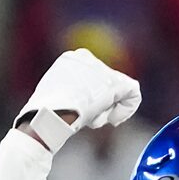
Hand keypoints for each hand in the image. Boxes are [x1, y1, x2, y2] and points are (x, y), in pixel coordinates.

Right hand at [16, 50, 141, 153]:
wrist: (50, 115)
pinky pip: (133, 92)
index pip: (90, 77)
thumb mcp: (52, 98)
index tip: (84, 113)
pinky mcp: (115, 83)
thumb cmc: (46, 115)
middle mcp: (86, 58)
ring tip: (95, 120)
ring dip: (108, 109)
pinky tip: (114, 120)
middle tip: (90, 119)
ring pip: (117, 89)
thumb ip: (66, 94)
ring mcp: (101, 70)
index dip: (90, 98)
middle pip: (104, 82)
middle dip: (100, 104)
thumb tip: (71, 103)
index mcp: (69, 59)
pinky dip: (128, 108)